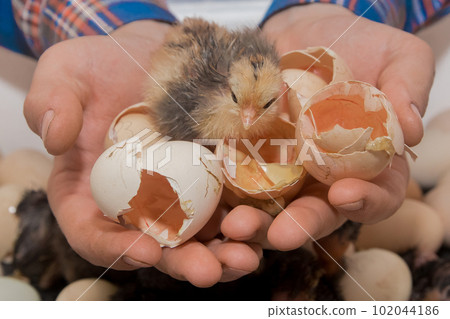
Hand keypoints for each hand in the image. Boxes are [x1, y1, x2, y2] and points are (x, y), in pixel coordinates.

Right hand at [23, 20, 260, 286]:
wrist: (152, 53)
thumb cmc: (103, 66)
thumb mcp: (67, 72)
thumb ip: (52, 102)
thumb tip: (55, 138)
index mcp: (88, 192)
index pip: (92, 233)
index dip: (114, 247)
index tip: (144, 248)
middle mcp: (134, 203)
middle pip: (153, 245)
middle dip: (180, 262)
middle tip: (206, 269)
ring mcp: (175, 195)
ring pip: (195, 237)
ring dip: (221, 254)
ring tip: (244, 256)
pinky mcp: (209, 181)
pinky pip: (226, 209)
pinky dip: (243, 223)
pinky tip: (260, 225)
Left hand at [221, 4, 433, 250]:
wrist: (307, 32)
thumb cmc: (360, 46)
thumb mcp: (398, 56)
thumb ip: (409, 86)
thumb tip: (411, 129)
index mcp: (369, 164)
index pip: (376, 196)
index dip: (366, 202)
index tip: (345, 194)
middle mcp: (326, 177)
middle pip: (318, 213)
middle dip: (301, 225)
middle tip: (282, 234)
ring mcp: (287, 171)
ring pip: (273, 208)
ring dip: (257, 221)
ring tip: (237, 225)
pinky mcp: (252, 157)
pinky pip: (237, 179)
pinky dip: (226, 193)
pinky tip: (213, 200)